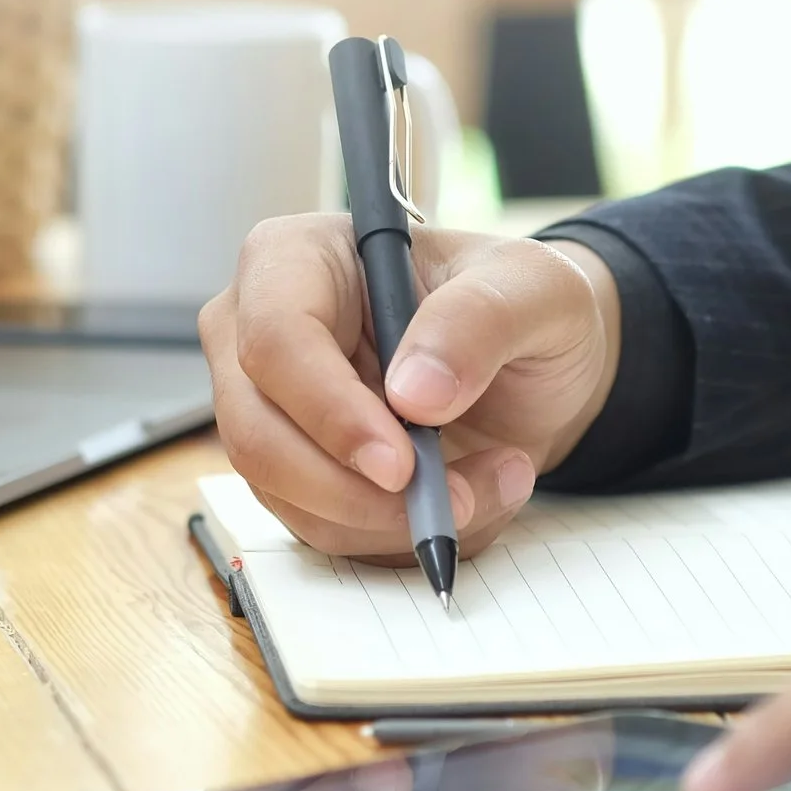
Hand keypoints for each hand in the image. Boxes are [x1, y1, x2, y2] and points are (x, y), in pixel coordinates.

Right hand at [198, 215, 620, 557]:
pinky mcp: (292, 469)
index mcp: (298, 256)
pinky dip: (396, 533)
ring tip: (490, 480)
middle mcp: (258, 330)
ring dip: (392, 518)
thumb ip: (479, 321)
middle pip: (257, 432)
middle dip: (354, 489)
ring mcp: (268, 406)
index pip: (276, 338)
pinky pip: (322, 526)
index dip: (329, 411)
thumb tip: (413, 393)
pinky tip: (464, 493)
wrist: (531, 367)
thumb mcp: (533, 288)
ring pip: (289, 495)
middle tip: (450, 501)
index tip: (400, 464)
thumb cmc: (519, 304)